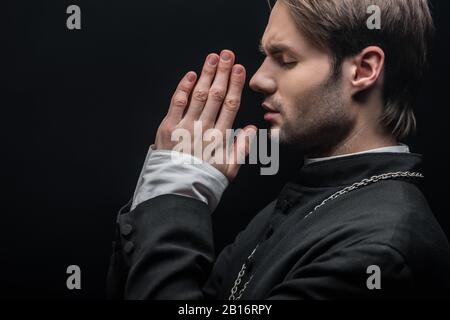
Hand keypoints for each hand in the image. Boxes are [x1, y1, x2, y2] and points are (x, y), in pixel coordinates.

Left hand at [154, 50, 256, 181]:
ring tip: (212, 58)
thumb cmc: (205, 181)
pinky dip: (184, 88)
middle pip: (216, 95)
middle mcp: (204, 128)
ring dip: (206, 74)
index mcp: (220, 138)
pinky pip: (177, 103)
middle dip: (222, 73)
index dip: (235, 85)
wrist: (177, 192)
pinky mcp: (168, 128)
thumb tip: (252, 129)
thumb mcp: (230, 170)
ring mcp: (185, 126)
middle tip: (227, 55)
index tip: (239, 69)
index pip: (230, 105)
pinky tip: (191, 75)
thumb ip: (242, 148)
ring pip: (199, 95)